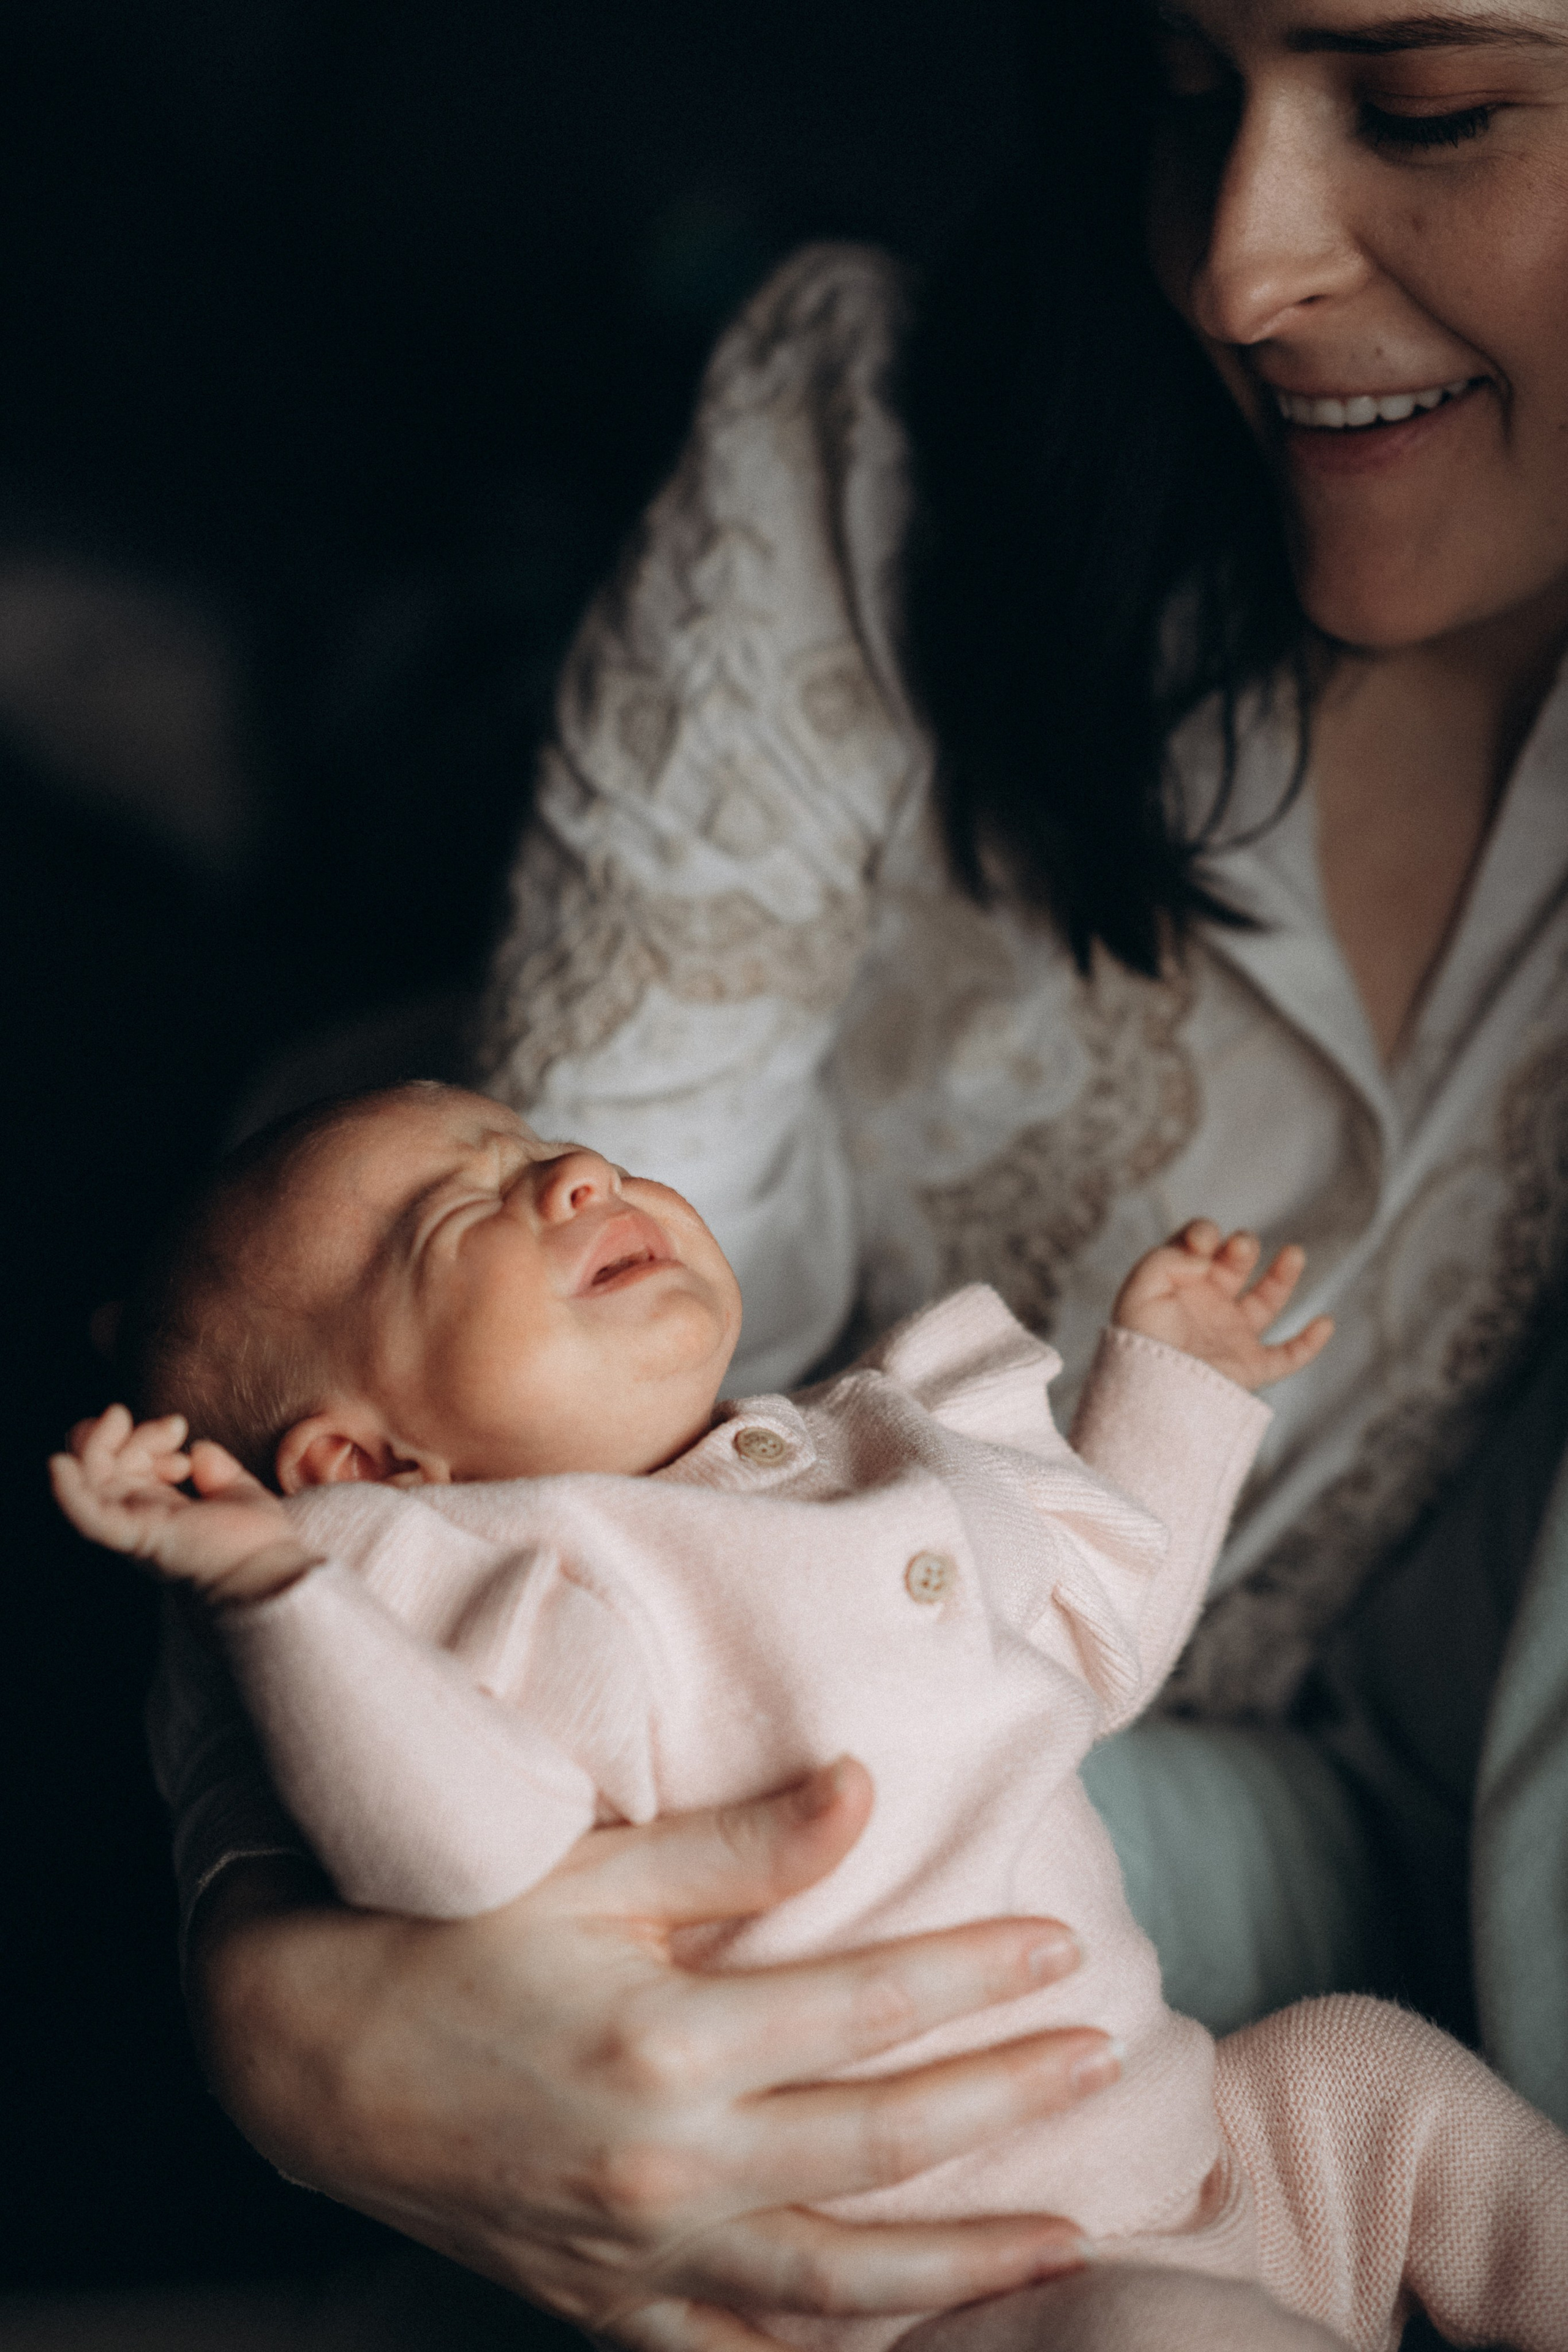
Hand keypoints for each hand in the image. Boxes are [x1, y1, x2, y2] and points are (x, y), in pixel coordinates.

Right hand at [49, 1406, 317, 1603]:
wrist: (273, 1575)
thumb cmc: (258, 1543)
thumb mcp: (239, 1492)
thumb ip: (216, 1470)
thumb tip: (198, 1451)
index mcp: (160, 1508)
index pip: (129, 1464)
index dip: (147, 1437)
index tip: (182, 1435)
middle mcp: (140, 1518)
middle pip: (105, 1467)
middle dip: (125, 1434)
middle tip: (170, 1426)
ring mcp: (135, 1529)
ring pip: (92, 1482)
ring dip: (97, 1444)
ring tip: (119, 1417)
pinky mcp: (137, 1539)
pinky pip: (90, 1519)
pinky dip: (70, 1493)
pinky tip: (59, 1465)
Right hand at [192, 1761, 1116, 2351]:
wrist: (305, 2054)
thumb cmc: (450, 1936)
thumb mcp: (592, 1871)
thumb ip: (739, 1845)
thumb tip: (862, 1790)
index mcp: (667, 2042)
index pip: (869, 2009)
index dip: (976, 1976)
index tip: (1057, 1951)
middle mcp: (667, 2164)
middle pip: (880, 2144)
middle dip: (1004, 2104)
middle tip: (1098, 2060)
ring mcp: (638, 2253)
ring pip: (836, 2284)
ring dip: (962, 2266)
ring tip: (1066, 2242)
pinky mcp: (602, 2303)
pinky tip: (902, 2345)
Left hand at [1111, 1220, 1332, 1391]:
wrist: (1153, 1395)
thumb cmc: (1139, 1345)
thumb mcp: (1140, 1290)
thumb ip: (1168, 1257)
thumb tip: (1205, 1250)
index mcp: (1178, 1285)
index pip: (1197, 1246)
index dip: (1203, 1233)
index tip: (1203, 1241)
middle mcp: (1206, 1307)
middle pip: (1234, 1265)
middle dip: (1242, 1247)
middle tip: (1241, 1246)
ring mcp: (1230, 1337)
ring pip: (1266, 1301)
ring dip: (1283, 1276)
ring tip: (1295, 1253)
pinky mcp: (1249, 1368)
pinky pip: (1288, 1357)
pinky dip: (1310, 1344)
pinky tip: (1326, 1322)